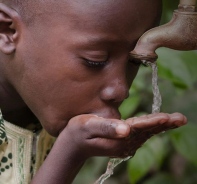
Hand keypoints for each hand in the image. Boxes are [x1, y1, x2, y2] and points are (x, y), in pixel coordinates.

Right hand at [59, 113, 186, 159]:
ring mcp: (125, 144)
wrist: (74, 144)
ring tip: (175, 120)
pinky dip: (152, 128)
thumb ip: (107, 127)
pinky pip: (141, 135)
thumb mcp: (88, 127)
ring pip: (146, 133)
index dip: (153, 122)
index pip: (139, 128)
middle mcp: (125, 143)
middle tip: (181, 119)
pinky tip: (158, 125)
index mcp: (118, 138)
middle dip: (164, 124)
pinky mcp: (123, 142)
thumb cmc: (79, 132)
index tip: (168, 117)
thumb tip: (126, 130)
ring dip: (161, 126)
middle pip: (147, 132)